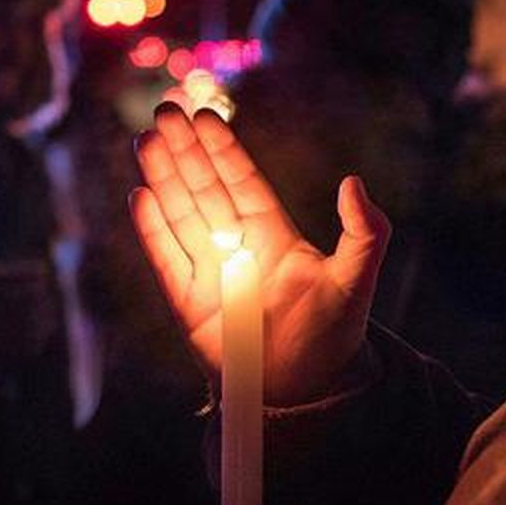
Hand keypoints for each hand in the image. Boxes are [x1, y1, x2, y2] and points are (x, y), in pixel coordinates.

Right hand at [130, 103, 389, 406]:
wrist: (306, 392)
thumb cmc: (334, 335)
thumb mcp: (356, 280)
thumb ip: (365, 232)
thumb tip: (354, 184)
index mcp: (274, 235)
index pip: (242, 182)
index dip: (223, 150)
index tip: (205, 116)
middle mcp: (239, 248)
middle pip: (205, 189)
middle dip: (184, 152)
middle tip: (164, 111)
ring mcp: (211, 275)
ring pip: (181, 215)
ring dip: (163, 178)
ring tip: (146, 140)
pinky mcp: (189, 305)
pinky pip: (167, 259)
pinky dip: (153, 229)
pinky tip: (140, 195)